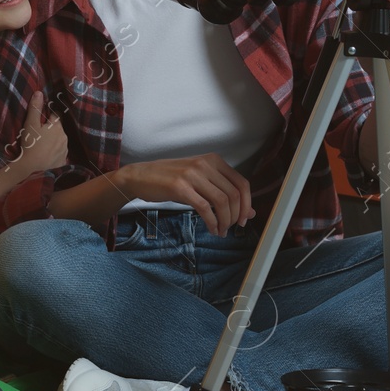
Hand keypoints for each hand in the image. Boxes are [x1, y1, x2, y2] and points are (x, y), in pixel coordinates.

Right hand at [17, 91, 67, 173]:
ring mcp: (64, 150)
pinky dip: (54, 153)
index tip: (41, 121)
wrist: (32, 169)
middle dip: (51, 130)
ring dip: (53, 141)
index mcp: (57, 126)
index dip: (48, 117)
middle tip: (39, 135)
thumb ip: (35, 108)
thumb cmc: (31, 144)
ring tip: (42, 146)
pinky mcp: (63, 161)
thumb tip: (39, 92)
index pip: (55, 116)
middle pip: (58, 129)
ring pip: (59, 141)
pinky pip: (59, 153)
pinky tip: (46, 156)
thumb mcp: (30, 124)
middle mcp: (64, 137)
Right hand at [113, 154, 255, 236]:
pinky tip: (211, 228)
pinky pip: (205, 208)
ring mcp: (192, 175)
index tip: (244, 218)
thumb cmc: (170, 179)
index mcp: (213, 160)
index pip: (242, 183)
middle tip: (231, 228)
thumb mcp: (200, 182)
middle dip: (236, 216)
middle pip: (234, 194)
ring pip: (221, 202)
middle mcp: (205, 164)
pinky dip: (212, 222)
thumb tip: (249, 211)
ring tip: (221, 230)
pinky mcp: (180, 187)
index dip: (247, 204)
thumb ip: (223, 192)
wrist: (140, 176)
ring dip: (225, 221)